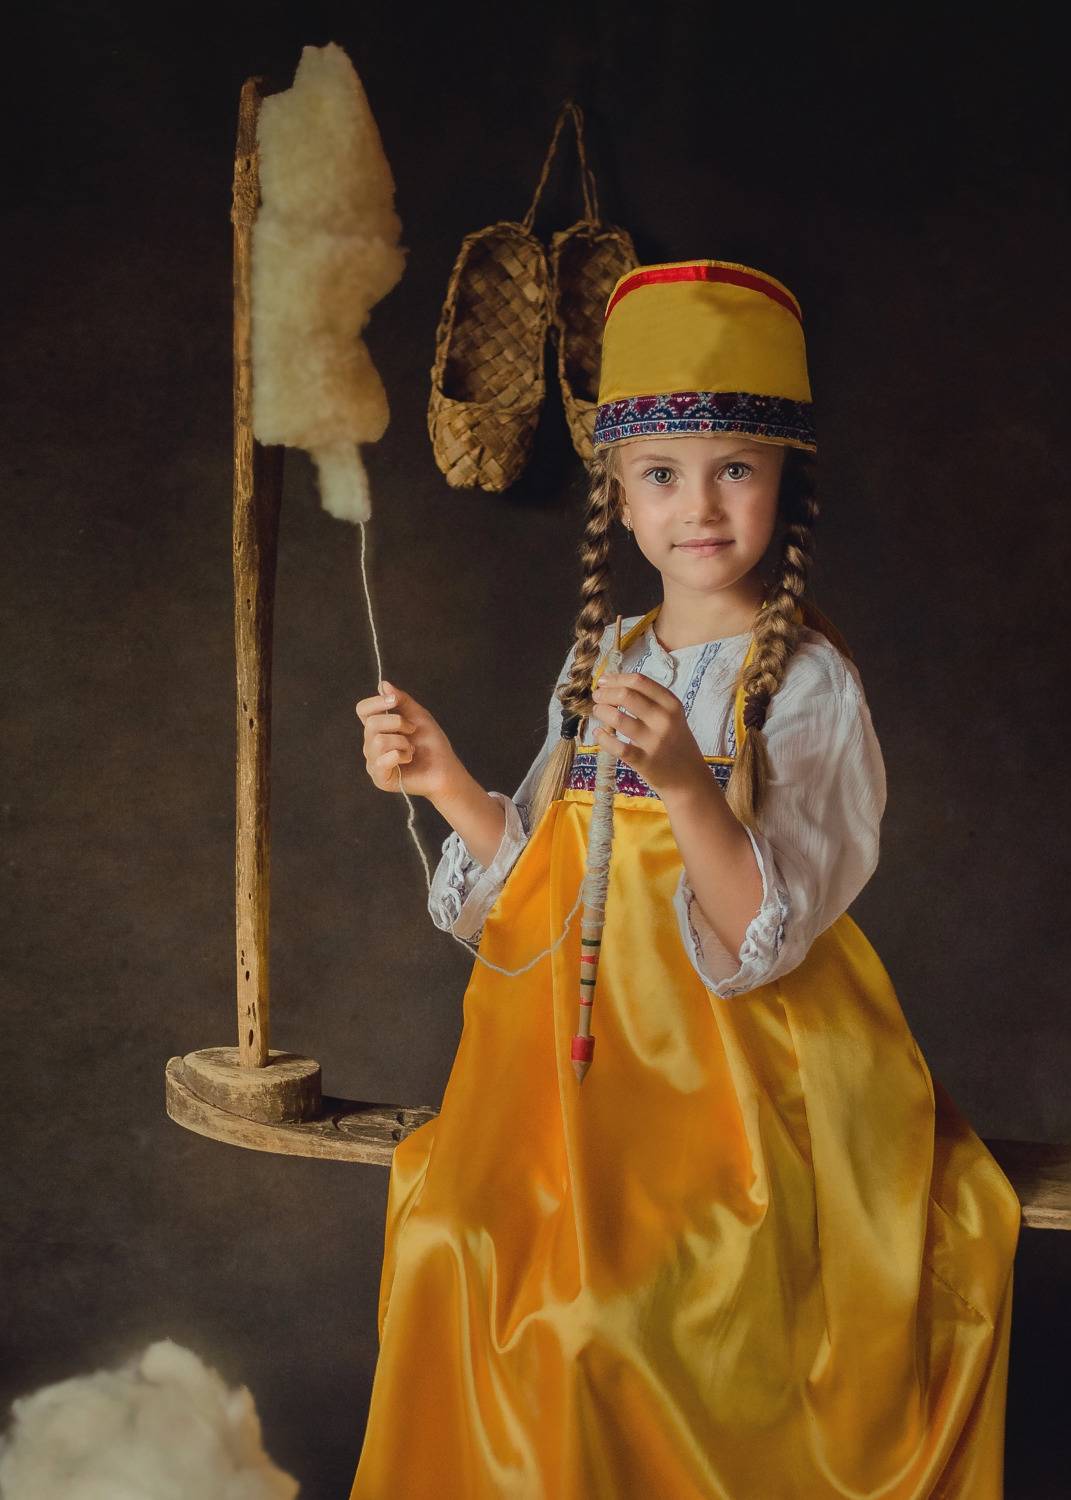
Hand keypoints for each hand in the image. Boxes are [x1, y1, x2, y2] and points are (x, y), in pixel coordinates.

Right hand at [355, 680, 462, 798]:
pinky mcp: (380, 778)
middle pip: (371, 724)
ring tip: (412, 749)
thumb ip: (401, 700)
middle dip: (397, 723)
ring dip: (402, 742)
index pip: (363, 710)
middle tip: (412, 731)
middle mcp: (371, 744)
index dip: (376, 702)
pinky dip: (400, 756)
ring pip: (378, 741)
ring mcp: (374, 761)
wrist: (445, 768)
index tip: (394, 701)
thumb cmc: (432, 743)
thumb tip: (383, 684)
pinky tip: (408, 760)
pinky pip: (381, 761)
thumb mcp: (418, 715)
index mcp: (378, 728)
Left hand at [590, 672, 707, 797]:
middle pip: (626, 695)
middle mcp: (665, 720)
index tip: (603, 680)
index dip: (616, 678)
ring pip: (617, 718)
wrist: (689, 780)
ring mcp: (654, 741)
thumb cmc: (676, 744)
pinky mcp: (644, 761)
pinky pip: (616, 745)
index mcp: (672, 705)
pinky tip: (599, 733)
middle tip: (597, 697)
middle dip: (605, 693)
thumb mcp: (673, 717)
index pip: (639, 681)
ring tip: (598, 711)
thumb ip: (650, 701)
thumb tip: (615, 685)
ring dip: (601, 711)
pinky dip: (602, 737)